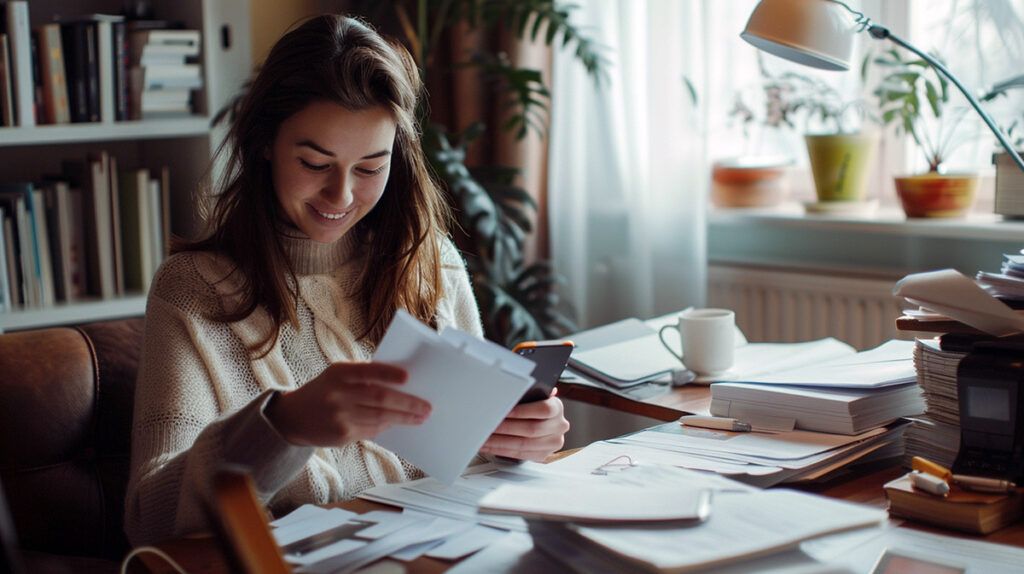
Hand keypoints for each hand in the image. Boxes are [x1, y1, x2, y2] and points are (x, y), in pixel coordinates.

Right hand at [265, 362, 430, 447]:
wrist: (292, 417)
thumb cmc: (325, 390)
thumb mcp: (337, 375)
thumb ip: (364, 375)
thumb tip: (403, 382)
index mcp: (339, 373)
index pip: (367, 371)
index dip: (388, 374)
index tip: (408, 377)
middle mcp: (338, 394)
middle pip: (379, 398)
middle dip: (407, 403)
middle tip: (426, 407)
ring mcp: (339, 416)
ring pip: (380, 417)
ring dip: (403, 418)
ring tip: (420, 417)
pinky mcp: (342, 435)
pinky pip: (372, 430)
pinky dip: (387, 426)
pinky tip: (399, 424)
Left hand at [480, 391, 569, 461]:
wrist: (545, 423)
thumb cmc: (535, 407)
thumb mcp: (533, 397)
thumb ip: (526, 395)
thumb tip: (508, 390)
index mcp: (557, 408)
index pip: (543, 409)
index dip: (521, 411)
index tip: (503, 411)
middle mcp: (559, 426)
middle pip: (531, 429)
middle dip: (506, 428)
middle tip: (488, 425)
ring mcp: (553, 443)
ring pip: (523, 445)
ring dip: (500, 442)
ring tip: (485, 437)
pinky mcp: (543, 455)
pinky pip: (520, 455)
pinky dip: (502, 450)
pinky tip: (490, 446)